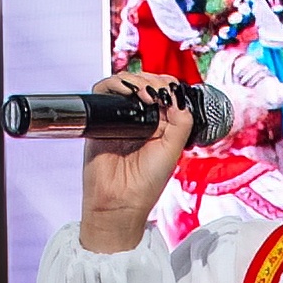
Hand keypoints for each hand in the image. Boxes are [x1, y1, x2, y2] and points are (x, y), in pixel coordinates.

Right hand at [73, 90, 196, 254]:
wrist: (118, 203)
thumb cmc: (145, 185)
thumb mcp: (173, 150)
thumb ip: (181, 121)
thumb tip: (177, 93)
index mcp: (161, 124)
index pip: (165, 91)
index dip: (168, 85)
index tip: (171, 92)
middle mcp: (140, 119)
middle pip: (144, 81)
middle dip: (152, 80)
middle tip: (157, 92)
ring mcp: (120, 118)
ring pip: (125, 83)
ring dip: (136, 80)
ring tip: (145, 94)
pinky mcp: (101, 120)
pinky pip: (103, 92)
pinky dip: (115, 85)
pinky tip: (129, 93)